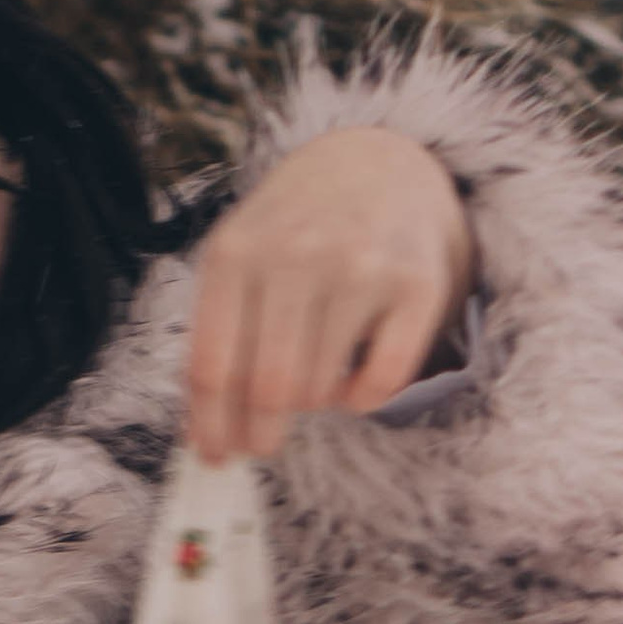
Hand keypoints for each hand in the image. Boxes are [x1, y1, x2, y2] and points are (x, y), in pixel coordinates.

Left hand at [184, 126, 474, 461]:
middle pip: (268, 389)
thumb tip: (206, 434)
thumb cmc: (295, 227)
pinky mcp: (416, 285)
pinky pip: (382, 382)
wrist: (378, 164)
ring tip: (311, 382)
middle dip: (260, 433)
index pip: (213, 367)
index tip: (216, 459)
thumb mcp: (240, 256)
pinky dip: (362, 400)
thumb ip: (219, 333)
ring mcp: (360, 268)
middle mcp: (296, 256)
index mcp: (235, 253)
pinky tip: (353, 381)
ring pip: (322, 389)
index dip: (211, 427)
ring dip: (312, 404)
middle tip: (262, 445)